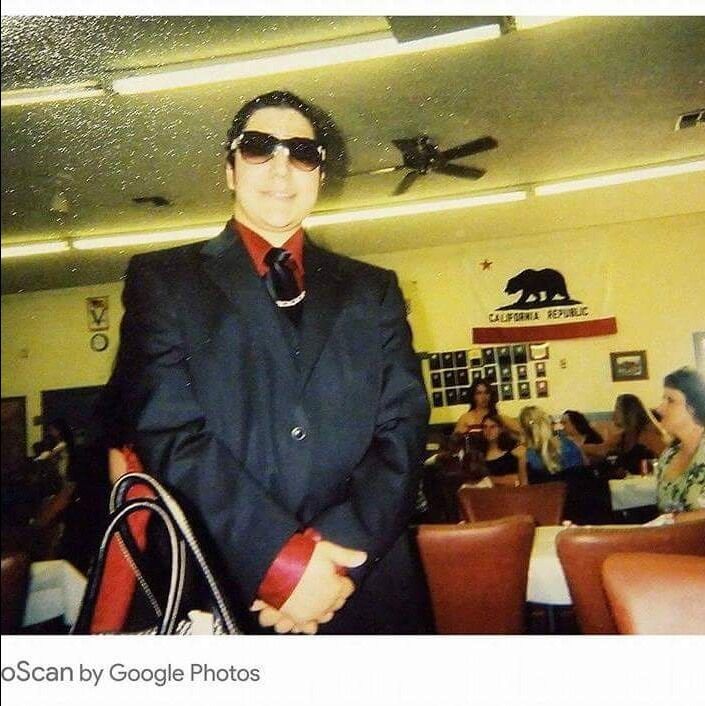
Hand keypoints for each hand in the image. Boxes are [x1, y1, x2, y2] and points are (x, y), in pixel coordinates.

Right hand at [250, 540, 366, 632]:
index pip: (347, 588)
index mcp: (336, 589)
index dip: (343, 580)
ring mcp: (310, 613)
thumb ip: (345, 556)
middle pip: (337, 603)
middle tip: (328, 584)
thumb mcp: (326, 550)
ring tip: (317, 600)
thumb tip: (362, 558)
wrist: (274, 568)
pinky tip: (305, 615)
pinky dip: (307, 622)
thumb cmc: (300, 558)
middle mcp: (325, 605)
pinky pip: (307, 626)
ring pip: (323, 617)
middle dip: (335, 594)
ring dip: (322, 609)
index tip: (339, 575)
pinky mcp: (295, 618)